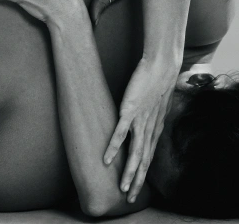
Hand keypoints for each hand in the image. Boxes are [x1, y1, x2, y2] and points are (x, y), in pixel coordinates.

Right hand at [103, 57, 178, 202]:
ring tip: (122, 187)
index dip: (143, 174)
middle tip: (129, 198)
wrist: (160, 67)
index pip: (148, 157)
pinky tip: (105, 159)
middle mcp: (149, 129)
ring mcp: (139, 121)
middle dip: (137, 181)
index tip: (136, 188)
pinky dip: (113, 147)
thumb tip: (144, 123)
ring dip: (128, 172)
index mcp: (154, 129)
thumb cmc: (157, 83)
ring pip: (134, 152)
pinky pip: (120, 133)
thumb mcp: (156, 105)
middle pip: (143, 161)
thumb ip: (150, 118)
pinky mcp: (129, 110)